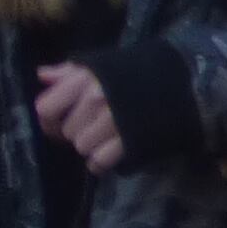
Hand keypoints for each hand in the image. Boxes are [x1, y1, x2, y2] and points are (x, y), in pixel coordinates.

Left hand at [34, 60, 130, 174]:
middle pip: (66, 132)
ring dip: (90, 147)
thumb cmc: (136, 71)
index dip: (48, 120)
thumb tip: (42, 76)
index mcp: (84, 80)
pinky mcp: (131, 141)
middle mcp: (95, 100)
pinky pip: (100, 161)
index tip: (56, 122)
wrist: (184, 83)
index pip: (46, 109)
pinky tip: (109, 154)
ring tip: (103, 139)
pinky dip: (101, 162)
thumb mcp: (100, 65)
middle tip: (90, 128)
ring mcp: (114, 122)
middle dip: (76, 132)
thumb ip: (68, 72)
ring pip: (82, 147)